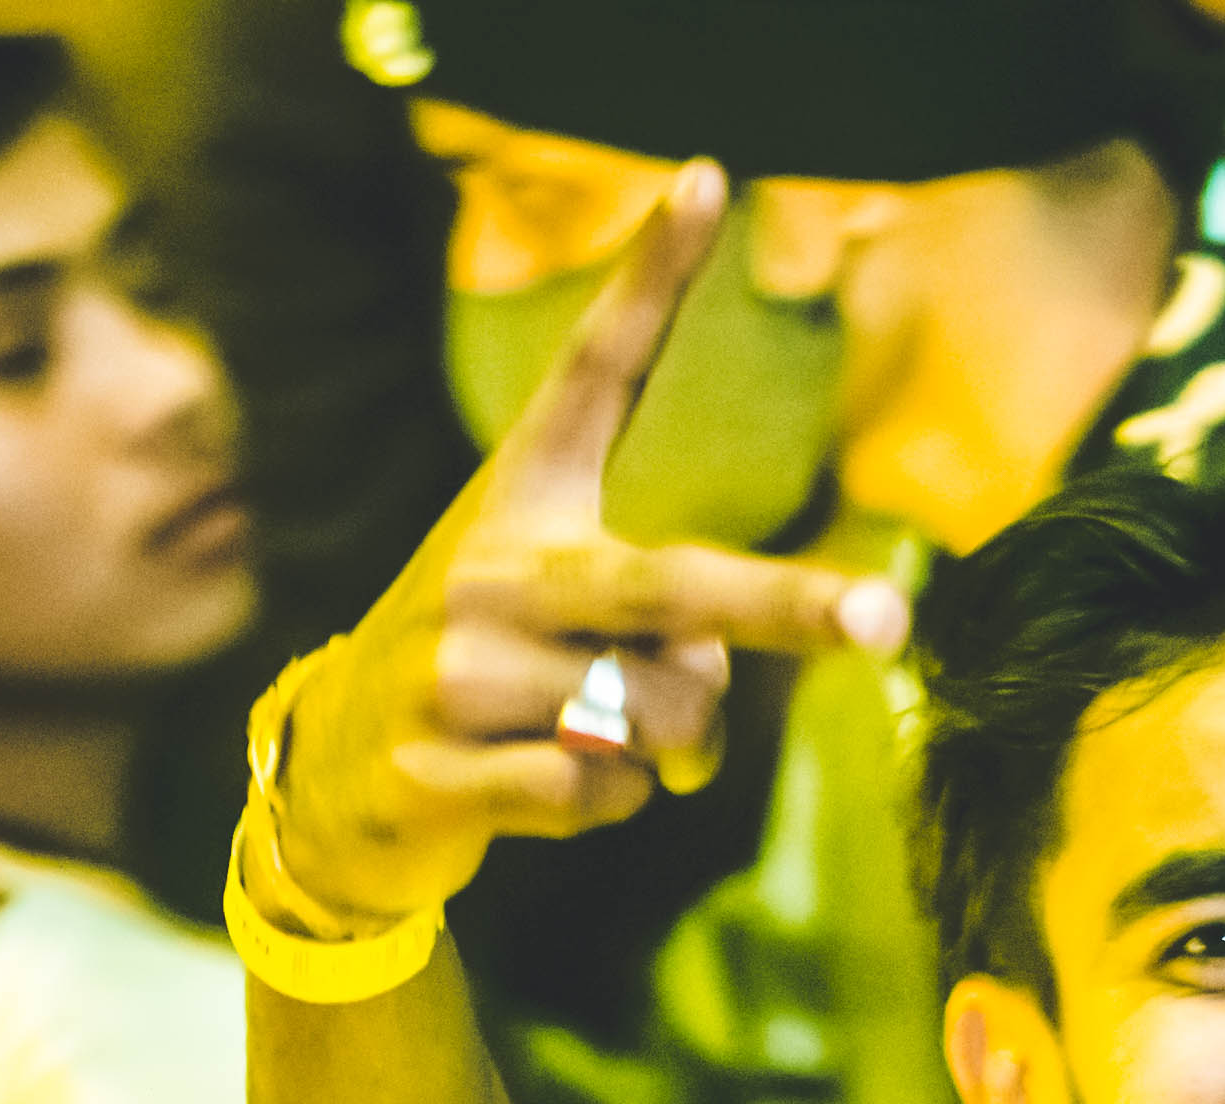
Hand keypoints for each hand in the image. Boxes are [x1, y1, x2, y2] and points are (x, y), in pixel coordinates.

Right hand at [261, 164, 918, 929]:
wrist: (341, 777)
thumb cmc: (492, 670)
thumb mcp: (561, 616)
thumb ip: (661, 628)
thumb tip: (701, 686)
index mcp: (525, 498)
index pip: (598, 373)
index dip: (653, 282)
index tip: (711, 181)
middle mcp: (488, 568)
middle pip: (669, 588)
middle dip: (787, 607)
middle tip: (884, 621)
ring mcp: (455, 670)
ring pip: (658, 721)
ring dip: (671, 749)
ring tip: (594, 734)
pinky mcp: (440, 770)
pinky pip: (607, 795)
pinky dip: (616, 801)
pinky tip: (542, 781)